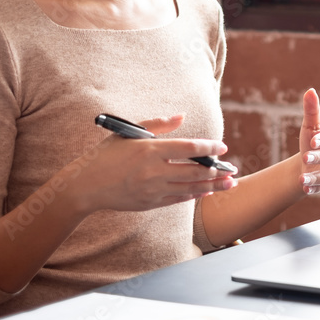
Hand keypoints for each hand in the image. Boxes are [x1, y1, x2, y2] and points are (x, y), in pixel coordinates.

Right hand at [68, 115, 235, 213]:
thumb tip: (182, 116)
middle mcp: (153, 171)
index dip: (208, 148)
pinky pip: (178, 199)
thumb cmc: (108, 154)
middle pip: (194, 171)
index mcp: (150, 150)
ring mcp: (153, 189)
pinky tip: (206, 192)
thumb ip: (158, 125)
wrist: (86, 185)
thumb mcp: (129, 133)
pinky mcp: (150, 203)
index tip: (222, 147)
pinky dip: (194, 195)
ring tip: (229, 185)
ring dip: (213, 186)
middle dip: (217, 171)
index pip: (188, 148)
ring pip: (190, 188)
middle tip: (233, 170)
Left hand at [298, 89, 319, 194]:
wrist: (308, 163)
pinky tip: (305, 189)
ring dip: (317, 178)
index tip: (312, 141)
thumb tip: (310, 90)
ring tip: (302, 180)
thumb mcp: (310, 126)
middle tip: (305, 158)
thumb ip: (311, 110)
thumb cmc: (312, 140)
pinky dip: (316, 188)